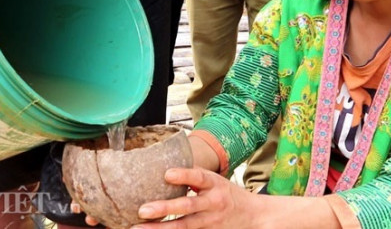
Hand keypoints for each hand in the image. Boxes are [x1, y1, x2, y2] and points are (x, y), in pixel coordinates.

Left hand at [129, 167, 259, 228]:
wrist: (253, 217)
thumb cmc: (226, 194)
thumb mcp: (216, 180)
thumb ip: (194, 176)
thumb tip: (164, 167)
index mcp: (215, 185)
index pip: (199, 178)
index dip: (184, 175)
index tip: (167, 174)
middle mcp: (213, 204)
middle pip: (187, 206)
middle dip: (164, 209)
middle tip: (142, 210)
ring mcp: (210, 222)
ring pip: (183, 226)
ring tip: (138, 228)